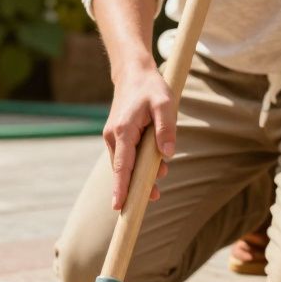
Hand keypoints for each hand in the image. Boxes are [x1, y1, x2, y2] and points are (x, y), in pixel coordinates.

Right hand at [103, 60, 174, 210]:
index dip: (121, 188)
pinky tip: (154, 167)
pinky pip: (126, 158)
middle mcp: (113, 136)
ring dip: (139, 176)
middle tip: (155, 197)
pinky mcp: (117, 137)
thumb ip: (166, 130)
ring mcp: (113, 137)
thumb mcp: (165, 104)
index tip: (118, 207)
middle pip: (123, 170)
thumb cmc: (151, 87)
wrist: (133, 74)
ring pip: (124, 165)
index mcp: (123, 130)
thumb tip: (167, 155)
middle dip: (136, 187)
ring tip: (160, 179)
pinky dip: (137, 166)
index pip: (122, 166)